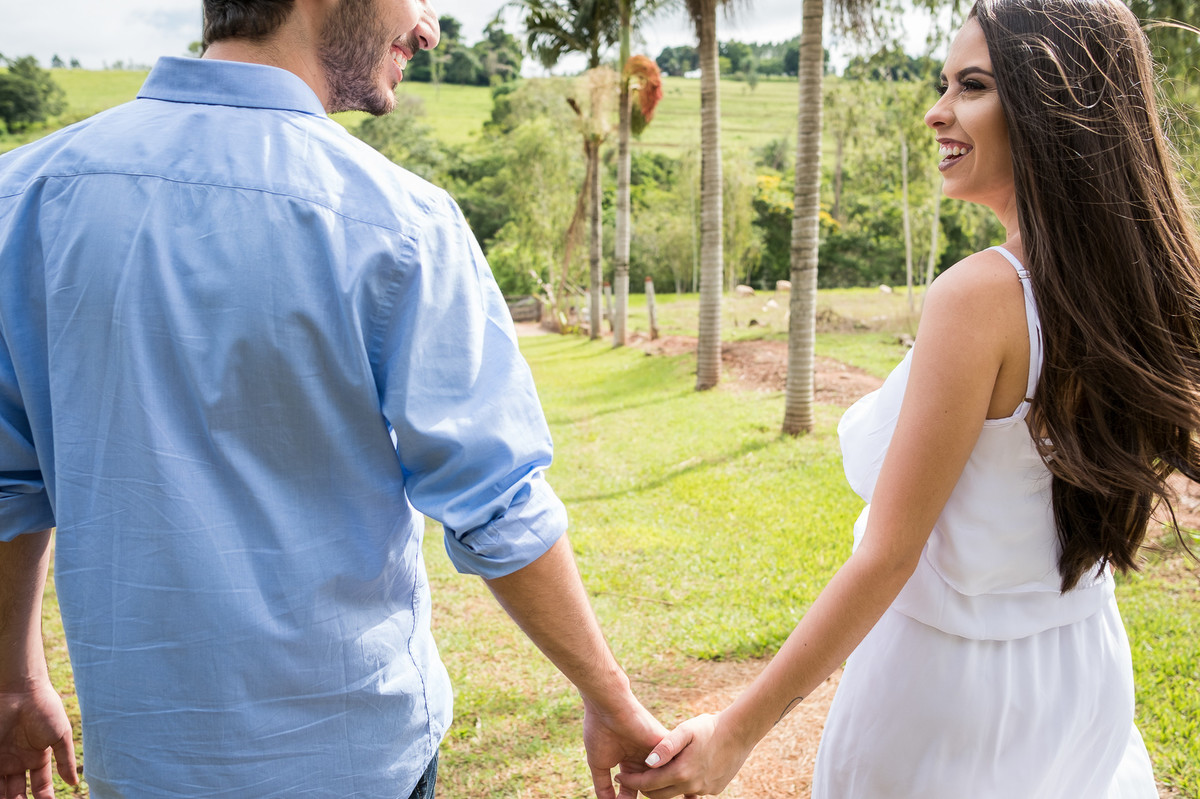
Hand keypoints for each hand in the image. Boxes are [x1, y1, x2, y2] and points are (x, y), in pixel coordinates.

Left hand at [0, 679, 76, 798]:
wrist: (21, 691)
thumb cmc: (45, 709)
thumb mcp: (60, 736)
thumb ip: (66, 760)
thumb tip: (74, 783)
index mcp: (38, 758)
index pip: (40, 786)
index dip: (44, 798)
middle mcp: (18, 762)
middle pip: (18, 792)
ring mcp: (3, 760)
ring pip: (3, 789)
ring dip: (8, 798)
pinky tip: (2, 796)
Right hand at [583, 693, 668, 798]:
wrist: (607, 707)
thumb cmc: (600, 730)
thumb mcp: (599, 764)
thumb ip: (602, 786)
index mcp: (631, 762)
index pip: (635, 789)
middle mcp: (646, 759)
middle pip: (653, 786)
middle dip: (651, 797)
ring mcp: (656, 753)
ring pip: (666, 779)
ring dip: (662, 791)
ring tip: (665, 798)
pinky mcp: (666, 746)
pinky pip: (675, 766)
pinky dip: (672, 778)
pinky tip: (669, 787)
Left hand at [614, 712, 751, 798]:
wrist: (740, 732)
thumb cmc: (710, 727)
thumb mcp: (685, 730)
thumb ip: (665, 746)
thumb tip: (648, 762)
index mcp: (681, 772)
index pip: (648, 784)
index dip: (631, 780)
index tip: (619, 773)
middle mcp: (691, 786)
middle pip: (659, 795)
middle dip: (643, 787)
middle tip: (632, 776)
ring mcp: (704, 789)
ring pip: (675, 794)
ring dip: (662, 786)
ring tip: (654, 773)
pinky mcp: (714, 789)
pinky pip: (692, 791)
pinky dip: (682, 784)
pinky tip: (679, 771)